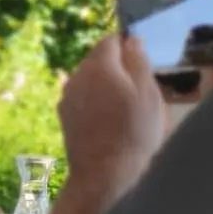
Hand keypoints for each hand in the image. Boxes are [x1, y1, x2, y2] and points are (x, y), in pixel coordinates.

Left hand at [57, 34, 162, 194]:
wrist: (104, 173)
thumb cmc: (134, 132)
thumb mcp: (148, 94)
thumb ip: (138, 62)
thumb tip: (131, 39)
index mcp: (98, 66)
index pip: (111, 40)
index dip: (128, 45)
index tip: (143, 61)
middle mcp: (76, 76)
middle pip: (98, 59)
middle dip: (117, 66)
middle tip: (139, 88)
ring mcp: (66, 96)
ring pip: (89, 79)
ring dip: (105, 85)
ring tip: (126, 107)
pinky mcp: (64, 115)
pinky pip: (82, 97)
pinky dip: (95, 101)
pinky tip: (109, 120)